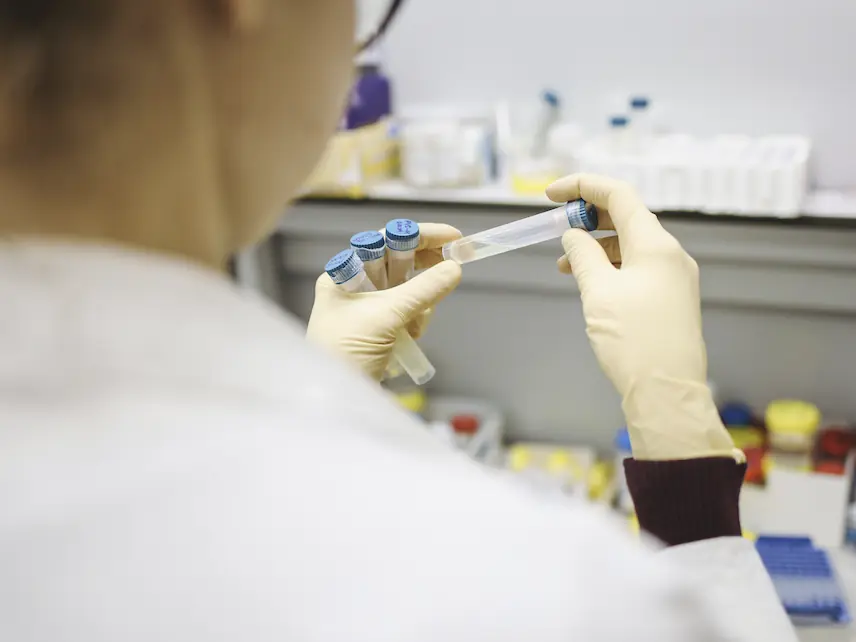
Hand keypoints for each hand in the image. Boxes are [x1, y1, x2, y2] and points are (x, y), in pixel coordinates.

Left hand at [307, 223, 461, 380]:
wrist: (332, 402)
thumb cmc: (345, 353)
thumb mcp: (386, 316)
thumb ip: (423, 290)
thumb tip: (454, 268)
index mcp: (344, 274)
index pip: (386, 240)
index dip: (421, 235)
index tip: (454, 237)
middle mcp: (354, 287)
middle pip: (400, 263)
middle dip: (424, 269)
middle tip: (453, 269)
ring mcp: (368, 310)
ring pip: (409, 290)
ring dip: (421, 302)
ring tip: (416, 325)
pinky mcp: (380, 331)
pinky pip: (408, 313)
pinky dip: (416, 320)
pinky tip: (412, 337)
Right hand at [548, 174, 739, 461]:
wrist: (667, 394)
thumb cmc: (634, 343)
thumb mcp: (598, 293)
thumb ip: (582, 255)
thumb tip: (572, 236)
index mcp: (655, 245)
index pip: (618, 195)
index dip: (583, 186)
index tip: (551, 194)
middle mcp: (670, 254)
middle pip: (627, 217)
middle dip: (588, 216)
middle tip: (555, 226)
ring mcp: (674, 277)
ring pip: (631, 245)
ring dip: (596, 245)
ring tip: (564, 263)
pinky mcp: (671, 299)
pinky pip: (638, 268)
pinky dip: (611, 266)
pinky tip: (590, 282)